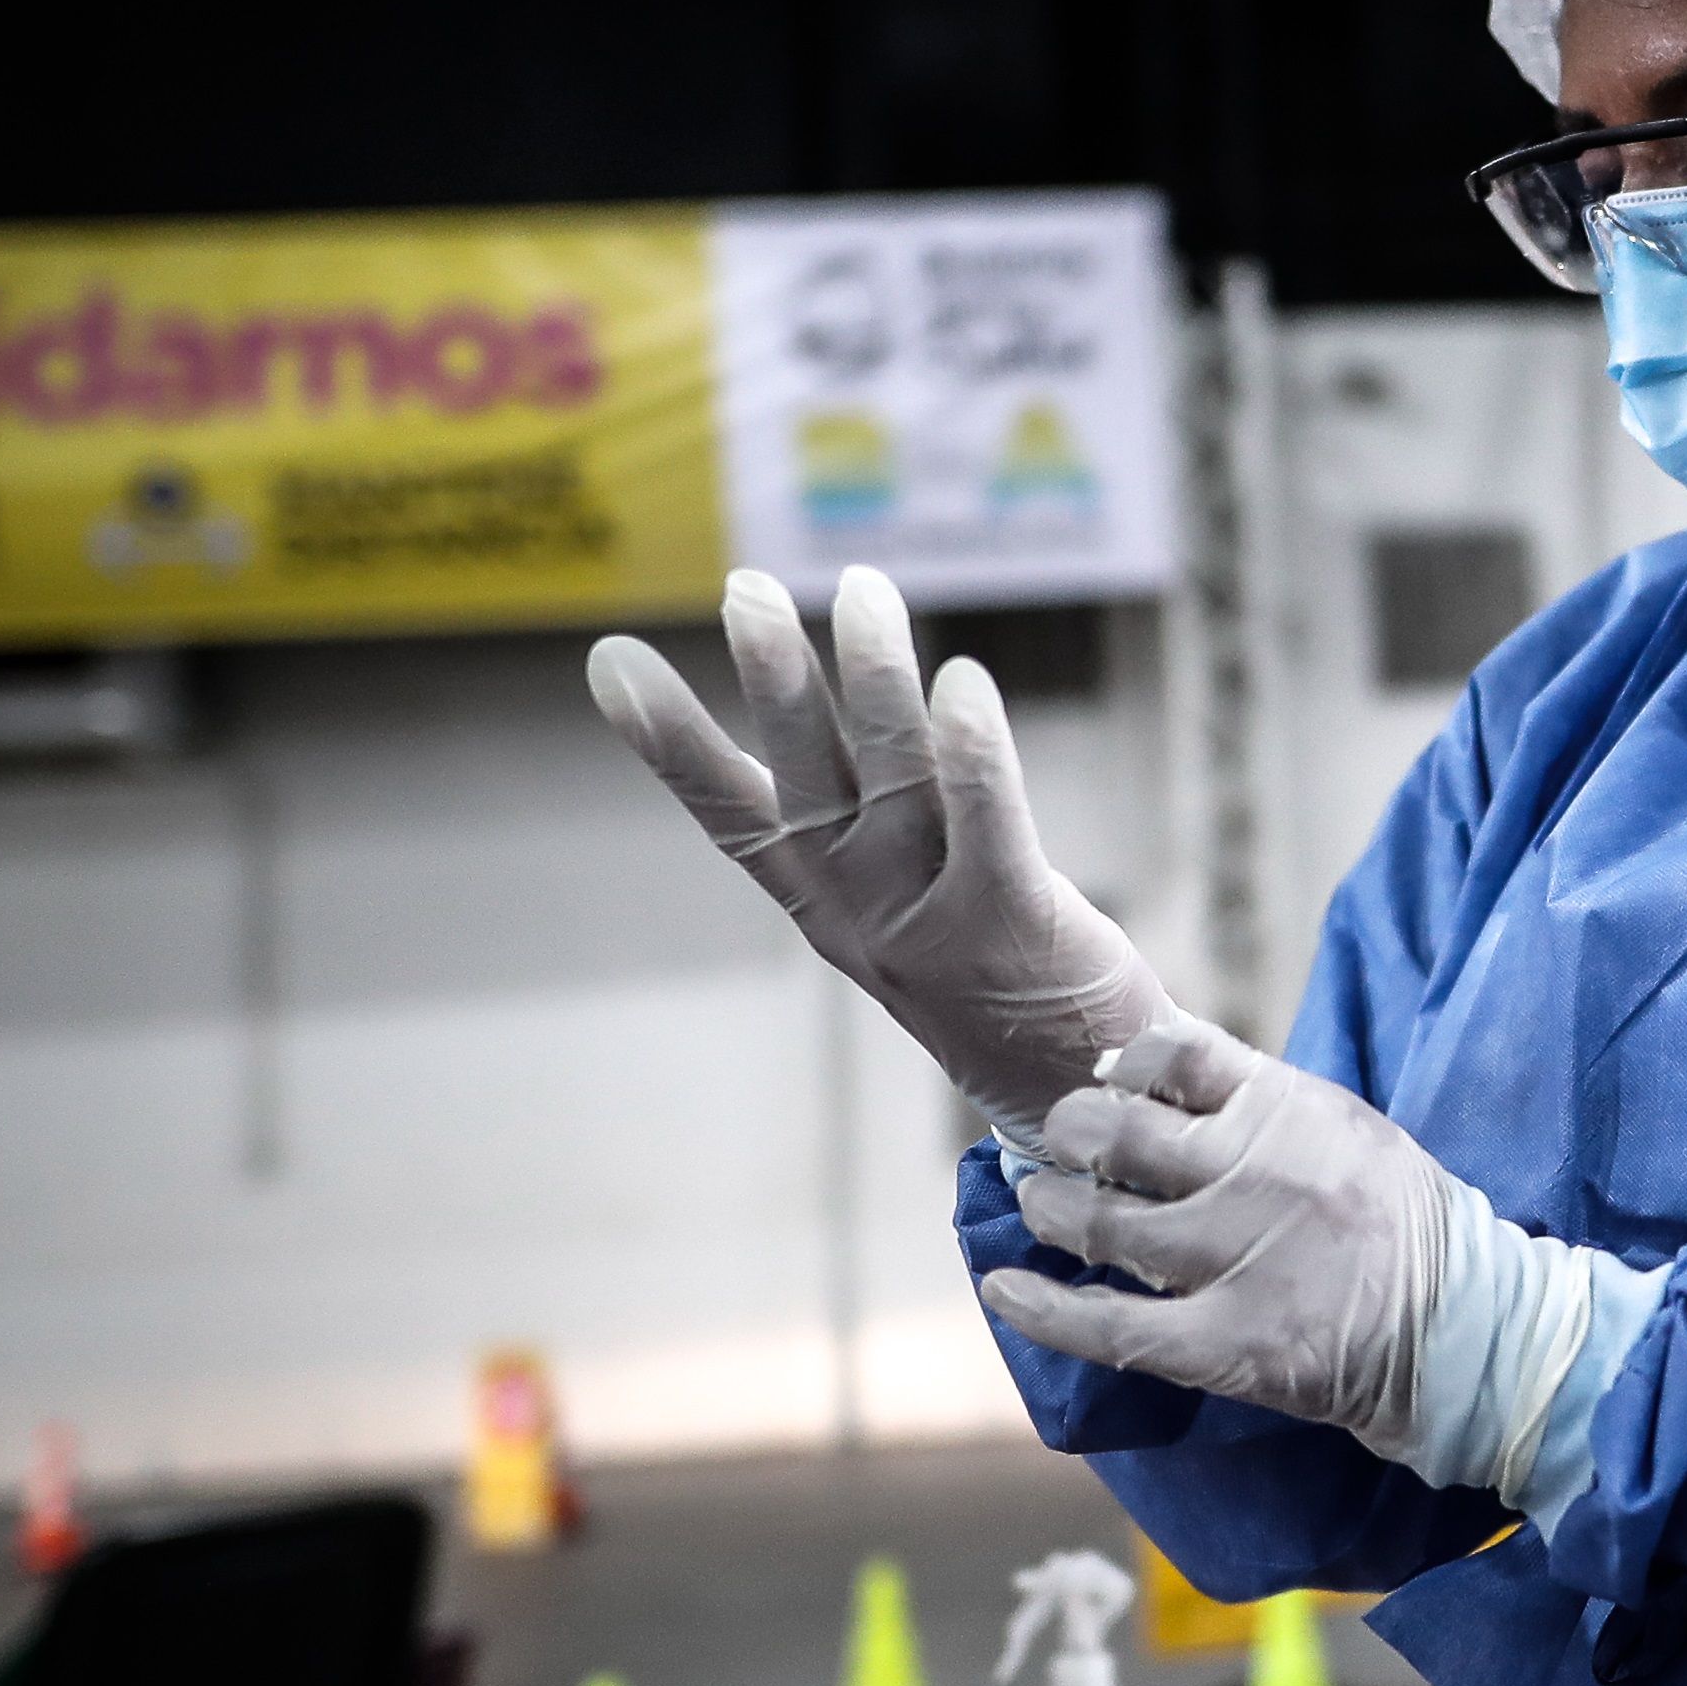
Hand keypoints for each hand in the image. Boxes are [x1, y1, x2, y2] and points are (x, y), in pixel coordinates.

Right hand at [587, 565, 1168, 1143]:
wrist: (1078, 1098)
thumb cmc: (992, 976)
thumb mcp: (903, 899)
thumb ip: (871, 811)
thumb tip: (823, 707)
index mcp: (824, 902)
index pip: (731, 812)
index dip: (669, 741)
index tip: (608, 662)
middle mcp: (863, 910)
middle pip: (810, 779)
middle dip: (777, 681)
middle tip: (746, 587)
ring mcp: (932, 922)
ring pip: (896, 782)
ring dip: (876, 682)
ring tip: (860, 591)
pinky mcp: (1013, 923)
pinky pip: (987, 825)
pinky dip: (972, 753)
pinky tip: (962, 684)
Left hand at [981, 1012, 1629, 1505]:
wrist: (1463, 1327)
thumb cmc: (1402, 1220)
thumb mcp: (1344, 1127)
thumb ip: (1262, 1101)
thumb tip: (1160, 1072)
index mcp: (1286, 1107)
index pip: (1171, 1053)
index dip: (1119, 1064)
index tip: (1103, 1081)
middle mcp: (1252, 1172)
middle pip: (1118, 1133)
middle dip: (1070, 1135)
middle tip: (1057, 1144)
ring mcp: (1233, 1259)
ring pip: (1100, 1224)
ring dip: (1050, 1210)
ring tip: (1038, 1203)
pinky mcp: (1225, 1342)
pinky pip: (1108, 1325)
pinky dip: (1042, 1307)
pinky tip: (1004, 1288)